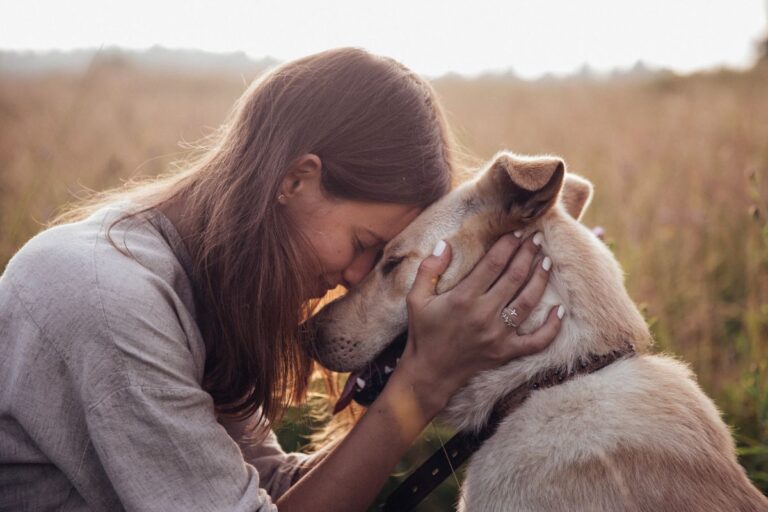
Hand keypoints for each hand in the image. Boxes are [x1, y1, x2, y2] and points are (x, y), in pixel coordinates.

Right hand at [394, 232, 561, 416]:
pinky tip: (560, 310)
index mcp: (463, 298)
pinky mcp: (506, 352)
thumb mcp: (416, 299)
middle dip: (528, 254)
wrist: (429, 373)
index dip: (508, 245)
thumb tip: (446, 244)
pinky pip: (537, 341)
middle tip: (537, 239)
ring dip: (540, 279)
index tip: (517, 232)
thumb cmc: (423, 333)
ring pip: (528, 302)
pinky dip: (552, 327)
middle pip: (515, 277)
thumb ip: (428, 269)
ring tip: (546, 262)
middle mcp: (483, 315)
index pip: (493, 264)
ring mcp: (498, 335)